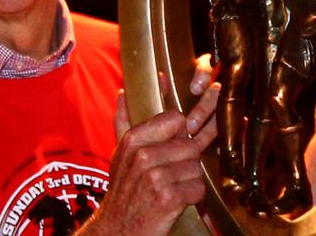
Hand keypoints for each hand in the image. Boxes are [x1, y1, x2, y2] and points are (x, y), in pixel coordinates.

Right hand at [78, 55, 219, 235]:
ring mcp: (156, 176)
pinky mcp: (169, 198)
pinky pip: (198, 188)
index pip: (176, 118)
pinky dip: (192, 198)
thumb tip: (124, 93)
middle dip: (186, 161)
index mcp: (134, 139)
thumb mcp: (120, 153)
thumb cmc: (123, 190)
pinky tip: (176, 202)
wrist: (117, 229)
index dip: (180, 133)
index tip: (177, 143)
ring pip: (197, 167)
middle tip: (172, 174)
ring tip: (172, 188)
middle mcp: (143, 155)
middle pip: (190, 144)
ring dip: (190, 181)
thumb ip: (124, 120)